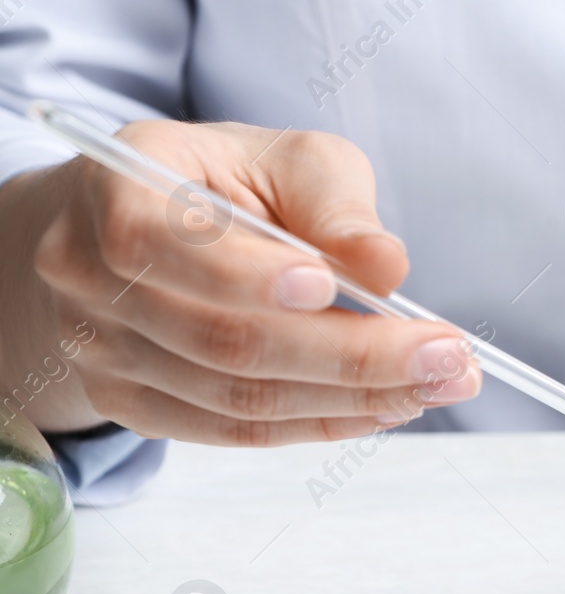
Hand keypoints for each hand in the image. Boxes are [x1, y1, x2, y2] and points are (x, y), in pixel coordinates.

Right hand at [7, 120, 479, 440]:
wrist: (153, 232)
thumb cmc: (231, 185)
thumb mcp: (289, 161)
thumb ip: (335, 206)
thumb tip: (386, 267)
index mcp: (115, 187)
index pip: (157, 241)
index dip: (245, 273)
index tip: (332, 286)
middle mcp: (88, 275)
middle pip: (220, 337)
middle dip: (349, 353)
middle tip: (448, 356)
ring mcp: (102, 350)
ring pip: (236, 397)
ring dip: (352, 398)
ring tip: (441, 383)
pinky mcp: (133, 405)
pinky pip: (234, 432)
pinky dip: (320, 422)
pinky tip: (388, 406)